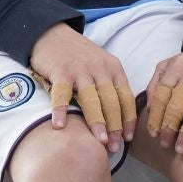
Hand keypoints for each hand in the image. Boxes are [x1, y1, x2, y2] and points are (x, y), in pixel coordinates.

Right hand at [29, 22, 136, 152]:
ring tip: (99, 141)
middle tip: (115, 147)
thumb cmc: (79, 56)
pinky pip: (62, 94)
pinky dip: (61, 110)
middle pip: (111, 101)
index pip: (126, 97)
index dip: (128, 119)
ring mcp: (81, 70)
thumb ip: (109, 87)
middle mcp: (100, 69)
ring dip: (96, 122)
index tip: (129, 138)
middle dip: (115, 126)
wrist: (53, 34)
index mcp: (114, 69)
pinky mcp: (61, 72)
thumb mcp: (100, 66)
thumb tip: (116, 119)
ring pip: (92, 100)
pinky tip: (60, 126)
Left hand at [144, 41, 182, 155]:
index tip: (154, 135)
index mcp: (177, 67)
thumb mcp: (171, 64)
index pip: (162, 96)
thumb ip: (156, 83)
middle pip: (177, 105)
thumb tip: (149, 109)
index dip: (156, 117)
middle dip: (169, 128)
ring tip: (181, 147)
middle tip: (166, 145)